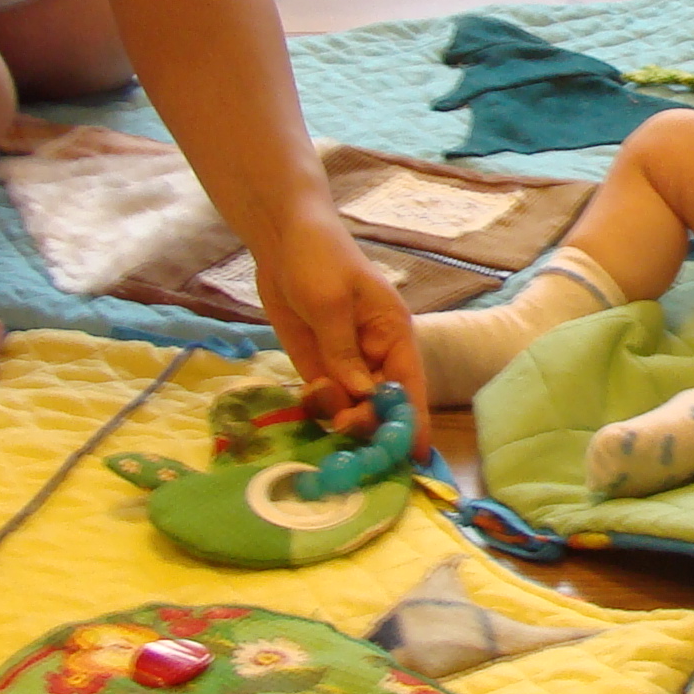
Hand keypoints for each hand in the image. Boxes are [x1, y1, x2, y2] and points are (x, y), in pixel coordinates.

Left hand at [246, 209, 428, 447]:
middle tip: (344, 426)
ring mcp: (345, 361)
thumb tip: (361, 395)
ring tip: (319, 398)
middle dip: (368, 420)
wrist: (281, 237)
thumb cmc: (318, 257)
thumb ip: (343, 350)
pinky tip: (307, 398)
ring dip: (338, 414)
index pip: (410, 385)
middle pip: (382, 403)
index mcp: (393, 334)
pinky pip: (324, 398)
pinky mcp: (318, 363)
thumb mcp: (330, 301)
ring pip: (351, 405)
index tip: (412, 456)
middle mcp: (375, 354)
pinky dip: (318, 407)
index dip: (412, 421)